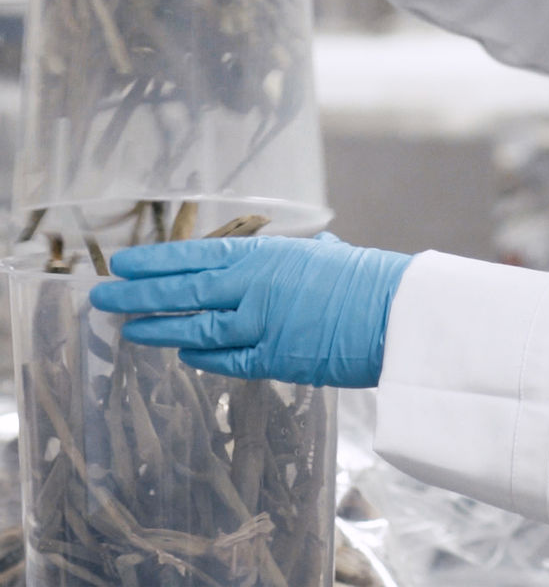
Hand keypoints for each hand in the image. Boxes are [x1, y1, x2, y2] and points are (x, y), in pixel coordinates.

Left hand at [89, 232, 412, 385]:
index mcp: (263, 256)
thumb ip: (304, 251)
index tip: (124, 262)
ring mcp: (259, 325)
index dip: (156, 261)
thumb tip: (310, 243)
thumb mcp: (325, 254)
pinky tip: (182, 353)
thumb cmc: (363, 278)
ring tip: (128, 328)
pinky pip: (225, 360)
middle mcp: (252, 288)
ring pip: (195, 328)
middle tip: (103, 294)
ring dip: (158, 328)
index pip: (195, 256)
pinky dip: (200, 356)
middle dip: (140, 293)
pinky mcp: (271, 360)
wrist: (390, 313)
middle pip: (183, 292)